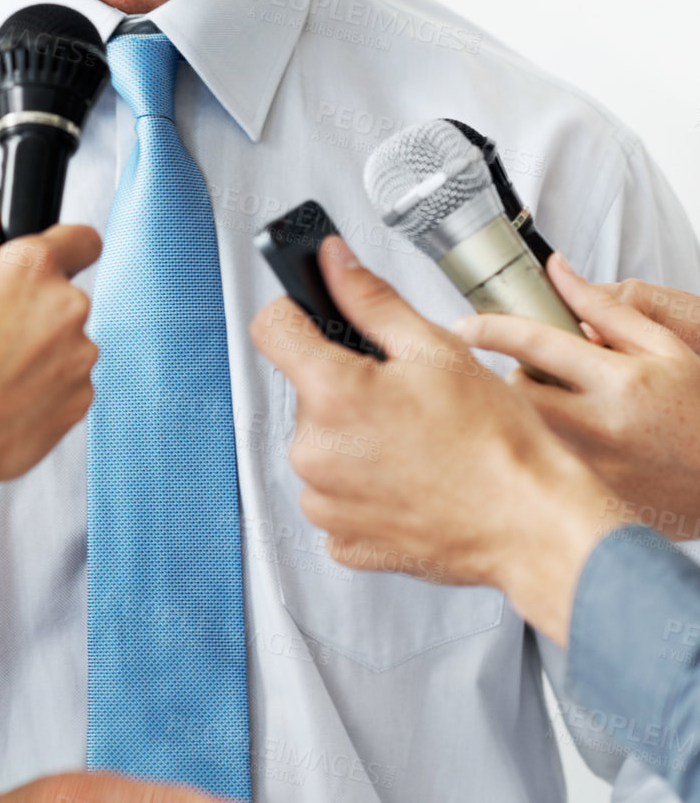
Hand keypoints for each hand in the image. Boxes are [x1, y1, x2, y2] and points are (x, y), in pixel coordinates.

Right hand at [0, 210, 101, 485]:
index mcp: (34, 267)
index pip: (83, 238)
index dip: (66, 247)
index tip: (52, 260)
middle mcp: (68, 307)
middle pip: (64, 297)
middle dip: (34, 309)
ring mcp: (79, 356)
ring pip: (65, 343)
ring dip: (39, 351)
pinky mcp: (80, 400)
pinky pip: (66, 383)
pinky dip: (42, 387)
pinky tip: (3, 396)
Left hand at [250, 237, 619, 643]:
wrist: (531, 524)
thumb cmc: (495, 443)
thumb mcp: (435, 348)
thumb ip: (370, 299)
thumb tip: (334, 263)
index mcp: (332, 395)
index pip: (271, 328)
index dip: (294, 312)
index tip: (316, 316)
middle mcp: (314, 452)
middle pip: (305, 390)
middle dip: (344, 382)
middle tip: (402, 393)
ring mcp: (324, 502)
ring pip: (321, 443)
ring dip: (353, 436)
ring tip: (413, 441)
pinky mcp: (341, 539)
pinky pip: (334, 494)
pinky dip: (363, 484)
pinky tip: (408, 479)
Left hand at [456, 255, 699, 538]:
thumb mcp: (664, 348)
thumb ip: (606, 309)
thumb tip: (557, 270)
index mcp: (620, 381)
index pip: (537, 345)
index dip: (492, 329)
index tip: (463, 325)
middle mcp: (600, 426)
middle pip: (517, 392)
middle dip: (515, 376)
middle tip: (539, 374)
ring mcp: (592, 467)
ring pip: (525, 428)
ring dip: (529, 412)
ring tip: (564, 408)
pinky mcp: (588, 496)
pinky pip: (544, 462)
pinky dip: (546, 446)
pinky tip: (576, 442)